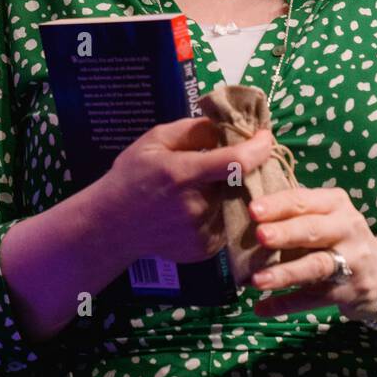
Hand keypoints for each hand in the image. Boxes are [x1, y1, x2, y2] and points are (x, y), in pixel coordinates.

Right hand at [106, 116, 273, 265]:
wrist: (112, 226)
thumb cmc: (131, 177)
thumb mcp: (154, 141)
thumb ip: (193, 130)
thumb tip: (227, 126)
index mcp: (182, 175)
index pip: (236, 162)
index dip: (258, 147)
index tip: (265, 137)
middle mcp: (196, 207)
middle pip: (239, 182)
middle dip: (242, 168)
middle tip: (228, 160)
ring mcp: (202, 232)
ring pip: (235, 203)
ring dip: (231, 190)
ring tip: (205, 185)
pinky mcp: (205, 249)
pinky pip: (226, 222)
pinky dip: (221, 210)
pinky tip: (197, 206)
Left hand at [248, 186, 376, 323]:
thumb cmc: (340, 239)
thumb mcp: (326, 218)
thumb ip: (295, 214)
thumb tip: (246, 217)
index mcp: (336, 204)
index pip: (304, 200)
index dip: (279, 205)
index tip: (253, 209)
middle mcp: (348, 228)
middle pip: (313, 230)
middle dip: (286, 233)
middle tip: (259, 235)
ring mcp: (352, 261)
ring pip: (316, 265)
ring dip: (286, 273)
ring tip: (258, 280)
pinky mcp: (349, 291)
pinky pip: (314, 298)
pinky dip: (287, 304)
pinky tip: (262, 309)